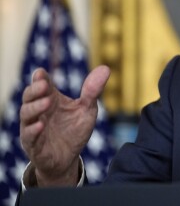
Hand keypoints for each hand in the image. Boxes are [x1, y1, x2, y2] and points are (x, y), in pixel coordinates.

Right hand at [19, 65, 109, 185]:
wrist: (68, 159)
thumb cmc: (75, 131)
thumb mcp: (87, 110)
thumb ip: (93, 91)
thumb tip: (105, 68)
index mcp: (51, 100)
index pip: (41, 85)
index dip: (40, 78)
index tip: (41, 72)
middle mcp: (39, 112)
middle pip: (29, 97)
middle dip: (35, 90)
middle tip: (44, 85)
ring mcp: (33, 128)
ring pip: (26, 114)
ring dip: (35, 107)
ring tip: (47, 102)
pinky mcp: (33, 145)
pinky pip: (29, 136)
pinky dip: (33, 130)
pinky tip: (41, 125)